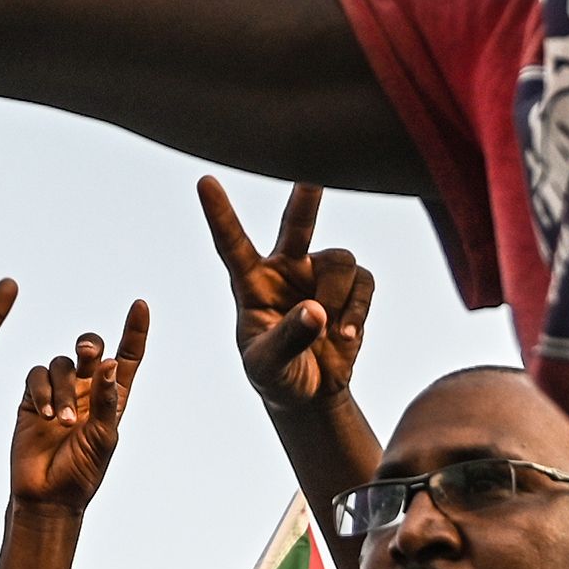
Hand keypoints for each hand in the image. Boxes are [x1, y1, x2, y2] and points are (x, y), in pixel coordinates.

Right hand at [8, 303, 148, 515]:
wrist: (47, 496)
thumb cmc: (82, 472)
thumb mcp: (103, 438)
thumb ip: (107, 400)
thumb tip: (111, 362)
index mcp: (112, 398)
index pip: (127, 358)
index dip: (134, 331)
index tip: (141, 305)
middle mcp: (86, 390)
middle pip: (90, 350)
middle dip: (89, 345)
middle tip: (88, 354)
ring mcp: (58, 392)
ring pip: (61, 364)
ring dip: (63, 389)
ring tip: (62, 421)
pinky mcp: (31, 398)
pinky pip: (36, 377)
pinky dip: (41, 391)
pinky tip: (44, 416)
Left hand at [201, 178, 374, 412]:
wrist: (309, 394)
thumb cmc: (276, 374)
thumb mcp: (268, 365)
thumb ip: (287, 338)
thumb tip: (316, 311)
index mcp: (251, 282)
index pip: (232, 244)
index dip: (220, 214)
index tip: (205, 182)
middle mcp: (285, 269)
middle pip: (296, 224)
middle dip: (306, 198)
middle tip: (312, 174)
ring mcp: (318, 275)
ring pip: (340, 262)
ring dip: (338, 297)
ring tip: (332, 331)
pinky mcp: (350, 289)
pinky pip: (363, 283)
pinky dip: (358, 311)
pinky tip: (346, 336)